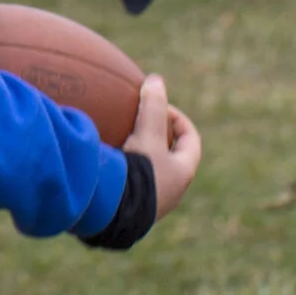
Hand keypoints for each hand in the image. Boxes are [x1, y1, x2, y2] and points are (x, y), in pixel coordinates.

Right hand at [123, 74, 200, 218]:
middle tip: (140, 121)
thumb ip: (153, 105)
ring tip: (120, 138)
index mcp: (183, 172)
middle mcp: (172, 191)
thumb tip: (156, 80)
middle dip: (158, 136)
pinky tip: (105, 161)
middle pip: (171, 156)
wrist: (114, 214)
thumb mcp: (147, 133)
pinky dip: (124, 170)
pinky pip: (132, 185)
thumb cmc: (137, 172)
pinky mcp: (131, 212)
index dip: (179, 120)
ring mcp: (152, 204)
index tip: (161, 108)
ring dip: (140, 154)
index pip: (190, 140)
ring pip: (151, 172)